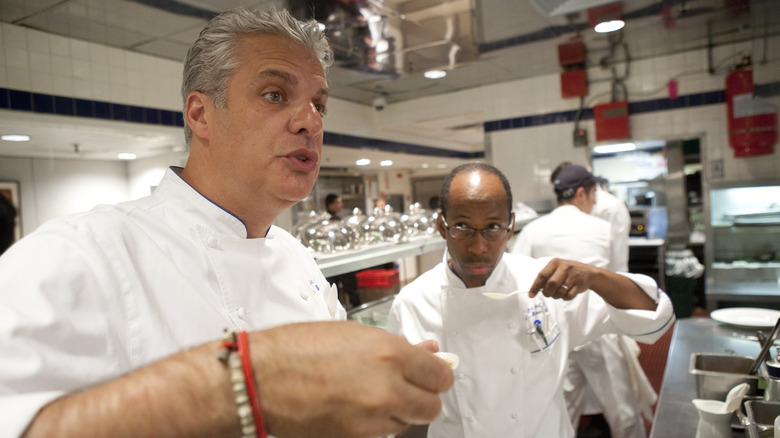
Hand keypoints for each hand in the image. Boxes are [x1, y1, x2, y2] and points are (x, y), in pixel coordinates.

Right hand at [250, 321, 453, 437]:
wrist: (261, 379)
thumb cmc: (297, 349)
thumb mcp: (354, 333)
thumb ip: (397, 347)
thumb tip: (426, 351)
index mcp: (390, 355)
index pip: (440, 375)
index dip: (436, 373)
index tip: (431, 372)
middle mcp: (387, 389)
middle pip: (431, 405)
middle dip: (423, 395)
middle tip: (408, 384)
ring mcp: (373, 418)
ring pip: (407, 422)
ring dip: (399, 410)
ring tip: (373, 393)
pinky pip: (383, 433)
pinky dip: (378, 423)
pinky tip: (358, 406)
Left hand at [527, 258, 594, 299]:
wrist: (588, 272)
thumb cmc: (569, 271)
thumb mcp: (557, 268)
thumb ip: (546, 276)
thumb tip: (535, 288)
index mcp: (555, 262)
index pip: (542, 275)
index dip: (535, 287)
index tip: (531, 295)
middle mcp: (564, 267)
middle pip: (550, 285)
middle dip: (547, 293)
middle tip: (548, 294)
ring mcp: (572, 276)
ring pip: (559, 292)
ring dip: (557, 296)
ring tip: (559, 292)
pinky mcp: (579, 284)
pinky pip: (568, 296)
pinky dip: (565, 298)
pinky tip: (568, 292)